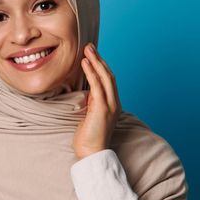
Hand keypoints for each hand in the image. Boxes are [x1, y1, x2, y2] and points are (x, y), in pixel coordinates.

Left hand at [72, 42, 121, 159]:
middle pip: (108, 75)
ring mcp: (110, 105)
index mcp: (112, 104)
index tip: (92, 54)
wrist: (92, 153)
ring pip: (105, 78)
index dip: (101, 66)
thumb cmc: (88, 137)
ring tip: (87, 49)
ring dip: (96, 61)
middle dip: (99, 59)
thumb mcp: (91, 115)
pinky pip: (97, 86)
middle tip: (89, 46)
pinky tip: (85, 63)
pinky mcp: (102, 108)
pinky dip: (91, 73)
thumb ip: (92, 102)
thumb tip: (86, 91)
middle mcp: (114, 103)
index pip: (108, 80)